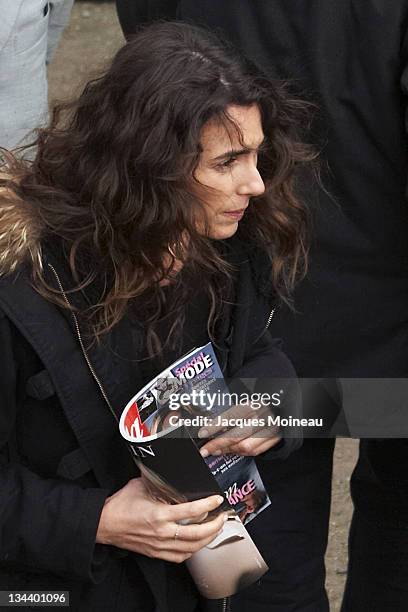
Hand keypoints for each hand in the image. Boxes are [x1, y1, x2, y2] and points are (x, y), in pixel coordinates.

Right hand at [96, 478, 225, 562]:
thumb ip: (160, 483)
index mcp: (159, 514)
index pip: (191, 511)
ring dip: (207, 539)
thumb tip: (173, 476)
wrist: (105, 524)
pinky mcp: (156, 552)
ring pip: (191, 547)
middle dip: (215, 526)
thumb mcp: (141, 486)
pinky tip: (198, 544)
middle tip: (222, 517)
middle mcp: (162, 532)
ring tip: (215, 530)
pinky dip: (193, 550)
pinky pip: (180, 556)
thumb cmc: (120, 505)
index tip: (217, 500)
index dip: (208, 505)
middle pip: (197, 534)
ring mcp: (160, 545)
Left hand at [198, 403, 280, 456]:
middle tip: (205, 450)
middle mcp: (262, 417)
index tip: (202, 433)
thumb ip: (230, 413)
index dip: (215, 426)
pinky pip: (254, 451)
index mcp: (252, 404)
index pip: (231, 416)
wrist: (281, 408)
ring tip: (217, 450)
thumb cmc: (257, 406)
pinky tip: (231, 450)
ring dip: (228, 450)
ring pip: (245, 446)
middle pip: (237, 435)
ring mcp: (270, 429)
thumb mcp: (244, 403)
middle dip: (218, 444)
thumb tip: (209, 427)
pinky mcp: (274, 440)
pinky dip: (240, 453)